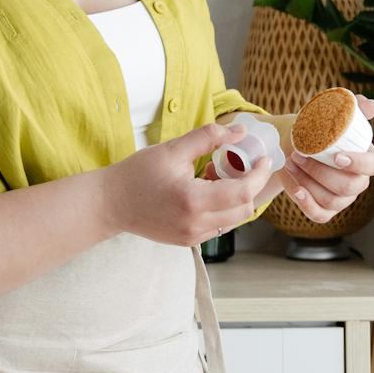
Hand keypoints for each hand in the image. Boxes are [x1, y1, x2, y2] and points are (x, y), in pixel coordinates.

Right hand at [102, 122, 273, 248]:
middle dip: (248, 186)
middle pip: (245, 209)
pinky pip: (219, 226)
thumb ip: (208, 137)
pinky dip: (221, 208)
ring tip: (213, 177)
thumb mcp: (171, 149)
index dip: (259, 175)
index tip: (262, 160)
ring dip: (235, 198)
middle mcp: (196, 223)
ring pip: (234, 219)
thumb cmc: (137, 174)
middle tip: (236, 165)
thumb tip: (239, 131)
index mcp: (192, 200)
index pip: (243, 192)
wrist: (110, 203)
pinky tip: (203, 191)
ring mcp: (192, 236)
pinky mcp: (188, 241)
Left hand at [276, 96, 373, 223]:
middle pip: (350, 185)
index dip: (358, 163)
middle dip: (321, 172)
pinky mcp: (325, 210)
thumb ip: (351, 109)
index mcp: (366, 159)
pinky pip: (320, 215)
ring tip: (289, 163)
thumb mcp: (328, 116)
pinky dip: (305, 202)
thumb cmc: (315, 131)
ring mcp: (343, 199)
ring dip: (308, 182)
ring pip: (332, 200)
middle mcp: (358, 181)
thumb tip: (370, 104)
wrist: (290, 145)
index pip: (373, 165)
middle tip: (298, 154)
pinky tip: (293, 187)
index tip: (337, 156)